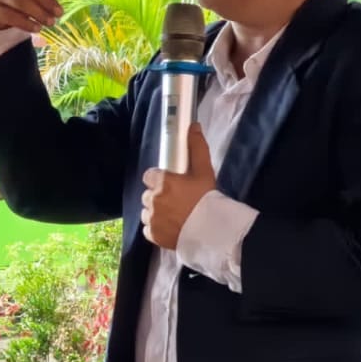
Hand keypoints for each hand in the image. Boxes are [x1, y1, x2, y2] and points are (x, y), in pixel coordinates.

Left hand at [141, 124, 216, 249]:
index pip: (149, 176)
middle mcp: (152, 200)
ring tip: (175, 215)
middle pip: (148, 194)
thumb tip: (193, 126)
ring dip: (156, 212)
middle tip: (177, 200)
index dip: (159, 179)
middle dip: (159, 196)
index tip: (171, 183)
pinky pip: (148, 229)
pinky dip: (156, 228)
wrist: (213, 231)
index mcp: (162, 182)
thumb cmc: (208, 199)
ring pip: (147, 211)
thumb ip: (196, 147)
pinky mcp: (153, 235)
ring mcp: (151, 219)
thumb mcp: (205, 171)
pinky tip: (171, 226)